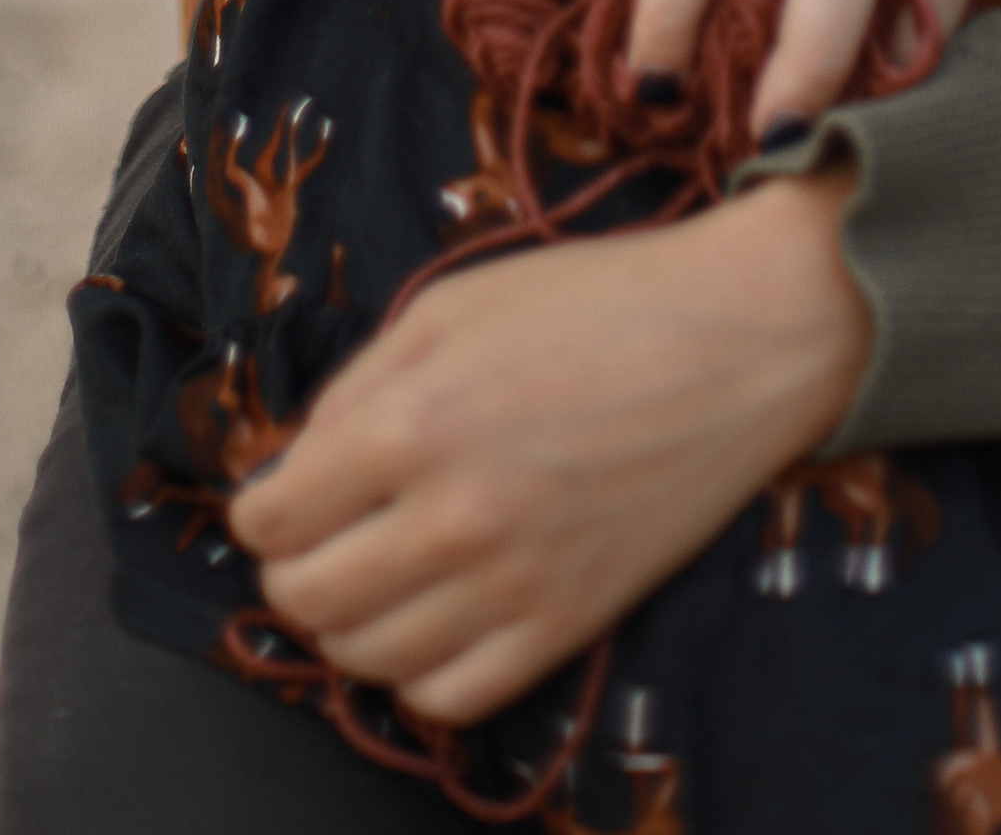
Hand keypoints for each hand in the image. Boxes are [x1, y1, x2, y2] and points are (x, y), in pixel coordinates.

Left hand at [232, 174, 869, 721]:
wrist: (740, 339)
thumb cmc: (595, 300)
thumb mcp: (454, 304)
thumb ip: (359, 385)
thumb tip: (297, 465)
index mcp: (415, 422)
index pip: (274, 516)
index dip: (261, 506)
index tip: (283, 492)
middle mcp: (453, 518)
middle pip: (307, 598)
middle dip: (290, 566)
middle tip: (318, 534)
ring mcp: (514, 584)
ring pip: (368, 660)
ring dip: (348, 621)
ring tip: (374, 574)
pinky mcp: (570, 625)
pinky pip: (452, 700)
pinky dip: (419, 674)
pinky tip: (435, 618)